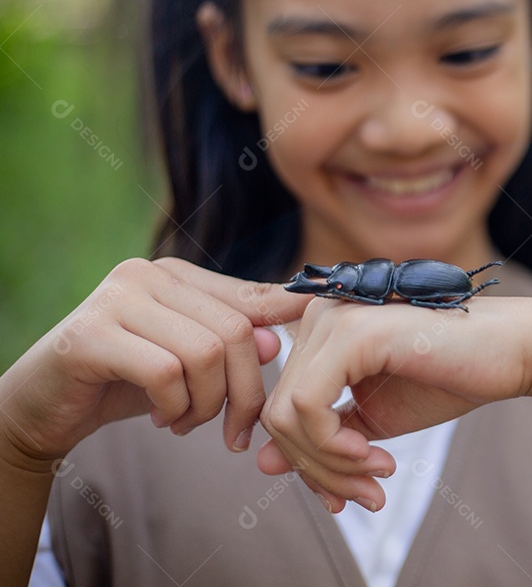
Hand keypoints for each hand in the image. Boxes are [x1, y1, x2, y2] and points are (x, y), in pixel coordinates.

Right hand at [0, 257, 312, 471]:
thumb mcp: (186, 364)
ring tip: (187, 422)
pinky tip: (163, 420)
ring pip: (206, 353)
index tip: (317, 330)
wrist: (40, 408)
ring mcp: (117, 299)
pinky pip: (166, 373)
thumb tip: (281, 339)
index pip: (249, 296)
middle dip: (245, 392)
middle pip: (237, 331)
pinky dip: (175, 408)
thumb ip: (230, 347)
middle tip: (232, 431)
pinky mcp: (91, 334)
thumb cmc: (121, 383)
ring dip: (207, 405)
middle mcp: (148, 275)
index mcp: (176, 276)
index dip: (288, 313)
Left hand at [256, 295, 531, 511]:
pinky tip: (372, 455)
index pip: (280, 408)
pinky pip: (307, 407)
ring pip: (286, 415)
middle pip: (276, 415)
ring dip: (327, 465)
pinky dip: (333, 446)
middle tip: (364, 495)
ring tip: (374, 479)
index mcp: (320, 333)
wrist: (511, 353)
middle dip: (317, 470)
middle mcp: (317, 317)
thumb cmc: (450, 379)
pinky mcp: (351, 333)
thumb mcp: (373, 421)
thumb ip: (322, 438)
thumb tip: (263, 465)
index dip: (304, 462)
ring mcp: (332, 320)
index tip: (344, 493)